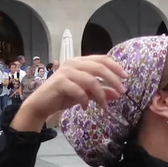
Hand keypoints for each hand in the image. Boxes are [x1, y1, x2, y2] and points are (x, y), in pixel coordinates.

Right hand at [11, 55, 125, 132]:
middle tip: (122, 92)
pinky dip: (85, 100)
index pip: (102, 59)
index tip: (126, 78)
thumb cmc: (62, 96)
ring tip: (104, 106)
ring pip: (91, 80)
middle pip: (99, 67)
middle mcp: (73, 63)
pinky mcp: (60, 82)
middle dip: (113, 80)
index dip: (115, 67)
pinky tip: (86, 107)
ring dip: (101, 95)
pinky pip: (78, 90)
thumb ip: (100, 92)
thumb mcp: (85, 94)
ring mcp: (66, 72)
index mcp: (80, 62)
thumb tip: (117, 94)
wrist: (41, 104)